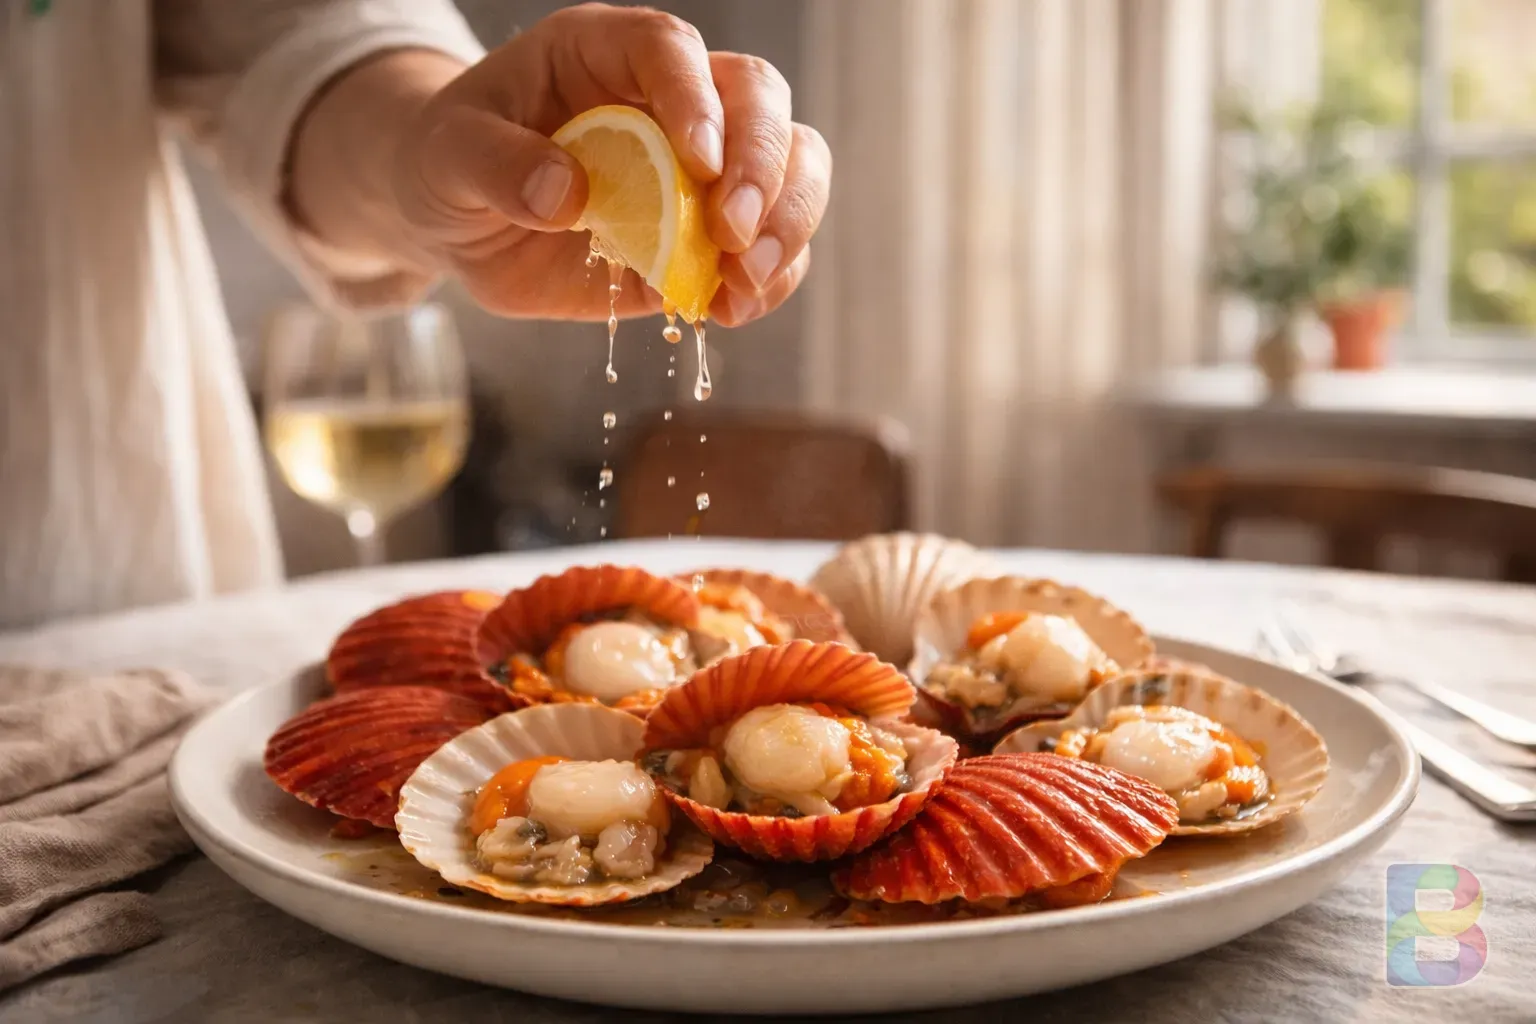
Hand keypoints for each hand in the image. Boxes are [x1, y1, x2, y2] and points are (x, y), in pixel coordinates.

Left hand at [392, 3, 830, 325]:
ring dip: (785, 223)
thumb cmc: (450, 164)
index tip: (698, 160)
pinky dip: (771, 278)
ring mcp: (698, 168)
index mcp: (603, 52)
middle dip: (761, 166)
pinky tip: (733, 308)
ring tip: (744, 279)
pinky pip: (770, 243)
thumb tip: (566, 195)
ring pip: (792, 164)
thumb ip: (496, 166)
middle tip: (731, 232)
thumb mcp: (448, 157)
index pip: (670, 49)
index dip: (695, 97)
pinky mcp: (705, 236)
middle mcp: (670, 98)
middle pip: (758, 99)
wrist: (460, 219)